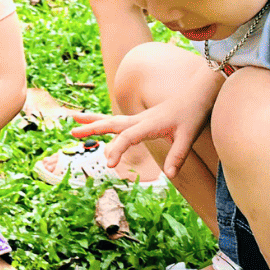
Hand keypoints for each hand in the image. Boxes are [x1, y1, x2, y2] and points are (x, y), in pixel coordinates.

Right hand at [68, 98, 208, 178]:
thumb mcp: (189, 137)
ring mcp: (139, 118)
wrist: (197, 93)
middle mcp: (140, 119)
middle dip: (91, 128)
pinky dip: (104, 120)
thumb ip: (178, 156)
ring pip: (111, 119)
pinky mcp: (141, 119)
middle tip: (72, 132)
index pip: (127, 137)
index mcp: (149, 124)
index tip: (109, 164)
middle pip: (111, 124)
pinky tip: (96, 123)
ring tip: (73, 119)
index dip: (117, 149)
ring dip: (92, 120)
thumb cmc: (193, 114)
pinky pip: (118, 120)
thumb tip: (170, 175)